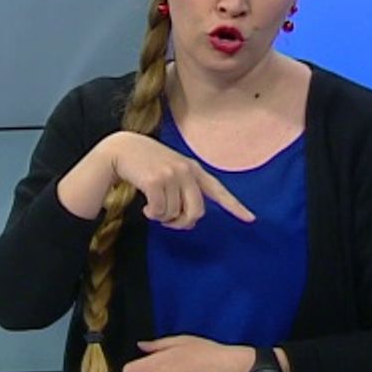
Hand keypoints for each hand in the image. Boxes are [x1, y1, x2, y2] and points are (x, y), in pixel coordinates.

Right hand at [104, 132, 255, 228]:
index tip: (251, 219)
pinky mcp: (156, 180)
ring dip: (161, 217)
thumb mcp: (169, 171)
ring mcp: (172, 174)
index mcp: (193, 169)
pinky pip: (159, 212)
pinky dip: (152, 215)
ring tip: (152, 207)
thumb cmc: (144, 165)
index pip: (218, 190)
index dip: (235, 206)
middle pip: (196, 212)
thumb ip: (182, 192)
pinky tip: (145, 207)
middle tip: (168, 222)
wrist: (120, 149)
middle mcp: (187, 170)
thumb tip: (188, 222)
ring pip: (174, 214)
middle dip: (181, 223)